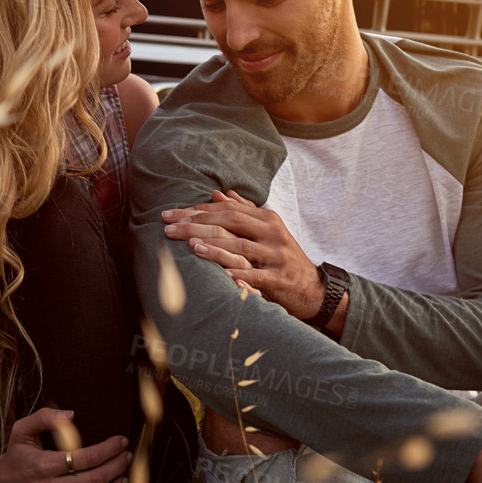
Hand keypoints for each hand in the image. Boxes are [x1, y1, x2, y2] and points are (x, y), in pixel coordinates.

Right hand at [0, 407, 131, 482]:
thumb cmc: (14, 455)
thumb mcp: (22, 429)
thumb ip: (46, 417)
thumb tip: (72, 416)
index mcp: (42, 464)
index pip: (85, 457)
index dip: (108, 449)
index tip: (121, 442)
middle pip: (92, 480)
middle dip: (116, 468)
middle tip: (127, 459)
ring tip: (124, 480)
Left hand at [162, 190, 322, 319]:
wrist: (313, 289)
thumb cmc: (283, 258)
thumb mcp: (268, 231)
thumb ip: (244, 211)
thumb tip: (219, 193)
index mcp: (267, 218)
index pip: (227, 209)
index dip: (197, 210)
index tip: (171, 214)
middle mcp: (273, 232)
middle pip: (230, 222)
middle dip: (196, 224)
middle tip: (168, 228)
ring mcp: (277, 255)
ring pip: (240, 246)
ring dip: (213, 246)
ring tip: (190, 245)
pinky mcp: (279, 278)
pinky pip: (254, 274)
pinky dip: (235, 273)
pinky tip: (218, 274)